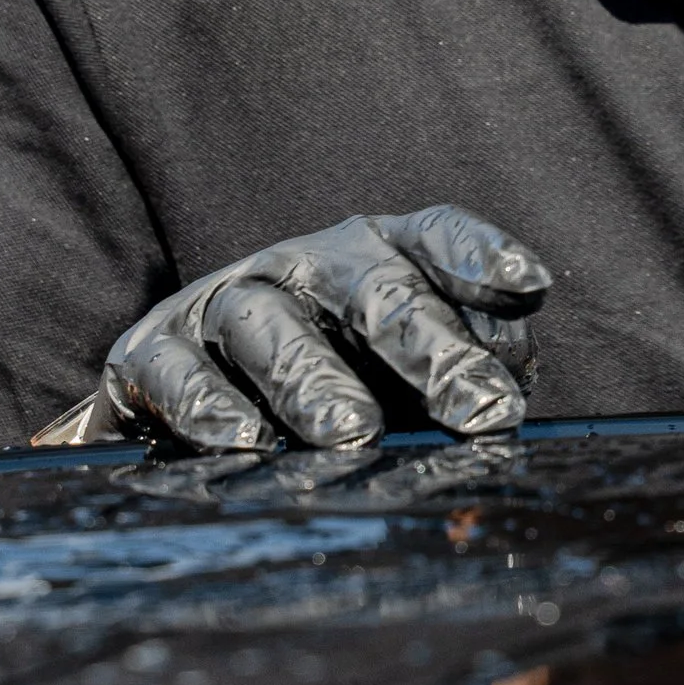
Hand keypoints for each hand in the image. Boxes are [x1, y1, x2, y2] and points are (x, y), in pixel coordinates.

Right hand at [34, 206, 550, 455]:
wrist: (192, 410)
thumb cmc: (336, 392)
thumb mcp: (405, 382)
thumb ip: (460, 375)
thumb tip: (504, 398)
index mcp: (381, 260)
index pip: (437, 240)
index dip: (483, 258)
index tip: (531, 285)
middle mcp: (307, 267)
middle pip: (373, 290)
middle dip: (430, 348)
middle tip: (476, 409)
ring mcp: (227, 302)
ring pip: (270, 323)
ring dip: (315, 380)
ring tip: (355, 434)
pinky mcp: (152, 351)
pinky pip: (175, 371)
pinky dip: (208, 406)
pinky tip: (244, 444)